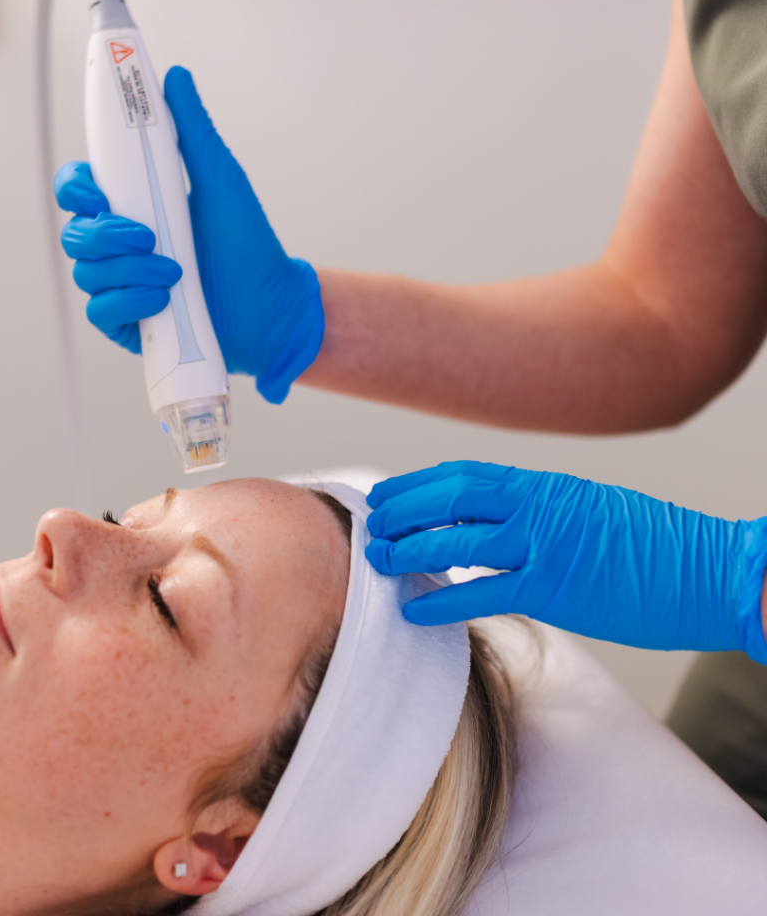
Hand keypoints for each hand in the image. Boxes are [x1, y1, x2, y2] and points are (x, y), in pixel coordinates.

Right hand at [54, 66, 323, 403]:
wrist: (272, 308)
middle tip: (147, 235)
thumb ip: (194, 132)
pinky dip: (129, 303)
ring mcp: (122, 284)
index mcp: (135, 205)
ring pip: (86, 273)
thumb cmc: (248, 247)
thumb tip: (176, 78)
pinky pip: (102, 312)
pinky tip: (161, 300)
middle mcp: (121, 245)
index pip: (80, 188)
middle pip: (75, 232)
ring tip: (172, 272)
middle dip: (104, 233)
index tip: (96, 190)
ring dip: (127, 270)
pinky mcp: (129, 323)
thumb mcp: (222, 182)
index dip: (75, 186)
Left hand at [365, 460, 766, 663]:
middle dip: (403, 509)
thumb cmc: (653, 545)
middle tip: (372, 527)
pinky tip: (414, 611)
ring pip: (455, 537)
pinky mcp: (554, 586)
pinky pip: (482, 590)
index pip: (463, 475)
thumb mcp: (588, 507)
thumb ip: (540, 509)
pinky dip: (441, 600)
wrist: (712, 571)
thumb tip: (499, 520)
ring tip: (379, 561)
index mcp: (543, 484)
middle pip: (449, 496)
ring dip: (409, 548)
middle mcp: (536, 505)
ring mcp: (543, 543)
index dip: (417, 485)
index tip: (387, 497)